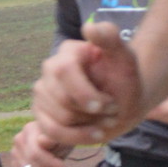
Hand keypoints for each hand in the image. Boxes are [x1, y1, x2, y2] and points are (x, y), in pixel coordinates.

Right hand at [10, 118, 76, 166]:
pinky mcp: (16, 166)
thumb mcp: (62, 137)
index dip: (55, 166)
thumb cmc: (61, 137)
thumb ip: (52, 139)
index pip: (36, 155)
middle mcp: (18, 141)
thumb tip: (42, 140)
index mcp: (29, 130)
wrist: (55, 138)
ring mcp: (15, 154)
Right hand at [32, 22, 146, 146]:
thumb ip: (110, 37)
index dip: (84, 93)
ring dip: (89, 126)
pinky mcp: (42, 114)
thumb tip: (89, 28)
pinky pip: (51, 134)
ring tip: (105, 119)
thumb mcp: (125, 56)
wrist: (125, 101)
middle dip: (92, 113)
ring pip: (58, 121)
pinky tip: (96, 134)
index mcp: (68, 52)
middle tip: (112, 109)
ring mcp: (43, 92)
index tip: (106, 105)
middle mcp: (50, 69)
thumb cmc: (125, 78)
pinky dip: (78, 138)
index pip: (63, 72)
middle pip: (62, 101)